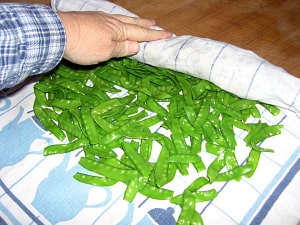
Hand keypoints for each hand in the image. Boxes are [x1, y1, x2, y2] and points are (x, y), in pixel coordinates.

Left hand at [57, 11, 172, 64]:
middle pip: (132, 23)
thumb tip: (136, 45)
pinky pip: (111, 19)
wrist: (57, 33)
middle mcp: (111, 22)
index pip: (141, 33)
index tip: (168, 35)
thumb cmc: (84, 45)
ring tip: (140, 21)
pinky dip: (119, 21)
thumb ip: (122, 48)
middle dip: (145, 25)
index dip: (154, 35)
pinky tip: (115, 22)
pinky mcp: (89, 19)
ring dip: (133, 21)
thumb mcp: (106, 51)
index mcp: (118, 30)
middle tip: (156, 24)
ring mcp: (100, 19)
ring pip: (121, 19)